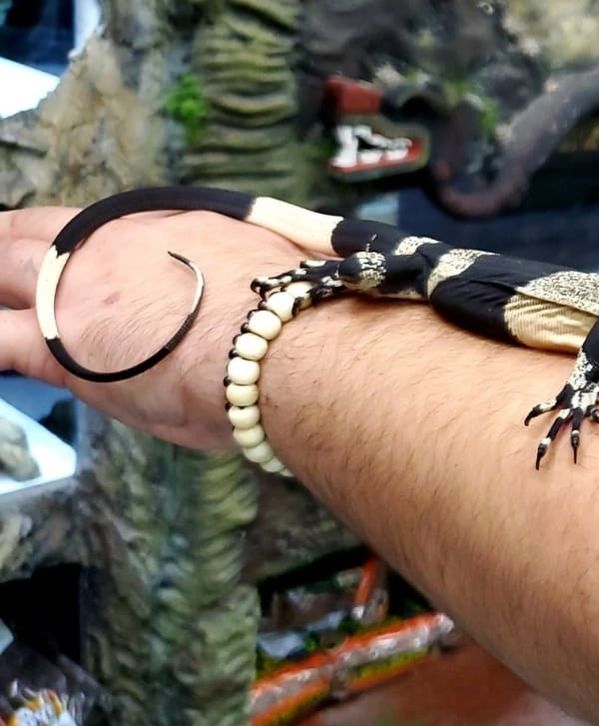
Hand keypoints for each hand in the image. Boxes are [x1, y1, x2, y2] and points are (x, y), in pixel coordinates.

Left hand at [0, 206, 331, 449]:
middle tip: (2, 267)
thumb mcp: (259, 258)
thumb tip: (239, 276)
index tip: (50, 250)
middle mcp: (107, 248)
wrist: (282, 347)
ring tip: (1, 300)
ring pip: (1, 272)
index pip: (85, 223)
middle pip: (26, 238)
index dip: (55, 237)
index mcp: (154, 226)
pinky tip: (0, 347)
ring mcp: (78, 295)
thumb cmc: (290, 312)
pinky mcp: (61, 349)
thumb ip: (225, 259)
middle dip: (7, 250)